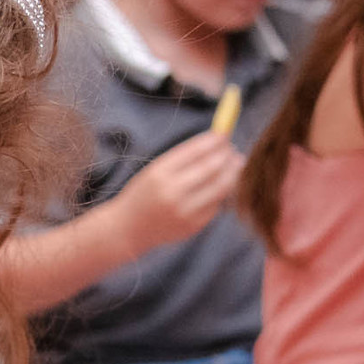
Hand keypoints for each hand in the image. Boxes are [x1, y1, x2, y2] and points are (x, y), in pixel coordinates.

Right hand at [114, 130, 244, 254]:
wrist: (126, 229)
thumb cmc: (143, 194)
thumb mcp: (154, 171)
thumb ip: (183, 158)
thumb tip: (218, 142)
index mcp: (159, 174)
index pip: (195, 151)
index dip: (214, 140)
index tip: (224, 133)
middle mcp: (171, 193)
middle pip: (211, 168)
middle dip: (226, 155)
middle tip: (233, 149)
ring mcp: (183, 212)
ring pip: (220, 188)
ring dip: (232, 172)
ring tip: (236, 163)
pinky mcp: (192, 226)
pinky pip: (216, 205)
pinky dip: (222, 192)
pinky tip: (222, 185)